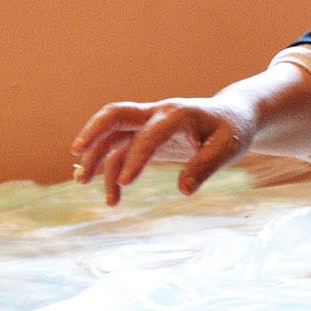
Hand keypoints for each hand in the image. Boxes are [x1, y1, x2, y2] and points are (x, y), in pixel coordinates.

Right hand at [70, 97, 256, 205]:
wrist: (234, 116)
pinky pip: (120, 151)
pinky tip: (112, 197)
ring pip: (112, 135)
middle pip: (117, 115)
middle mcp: (158, 114)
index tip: (126, 183)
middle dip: (94, 131)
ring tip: (82, 183)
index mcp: (179, 113)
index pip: (151, 132)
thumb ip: (207, 166)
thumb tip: (184, 190)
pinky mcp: (146, 137)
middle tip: (76, 152)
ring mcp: (149, 124)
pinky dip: (110, 170)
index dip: (137, 156)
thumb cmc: (233, 130)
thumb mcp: (229, 147)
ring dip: (95, 156)